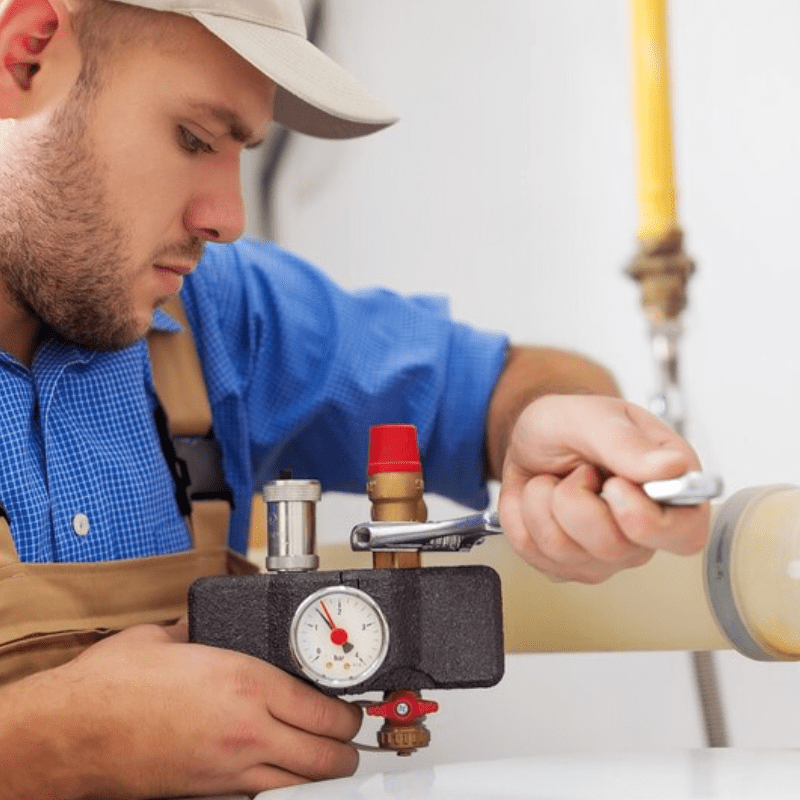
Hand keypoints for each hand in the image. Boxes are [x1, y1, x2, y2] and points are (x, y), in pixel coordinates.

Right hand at [0, 621, 361, 798]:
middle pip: (325, 757)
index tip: (351, 709)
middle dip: (347, 750)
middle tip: (350, 739)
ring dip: (321, 776)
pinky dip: (280, 790)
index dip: (348, 714)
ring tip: (327, 762)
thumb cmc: (113, 685)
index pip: (324, 709)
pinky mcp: (206, 794)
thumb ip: (196, 629)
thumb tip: (200, 624)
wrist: (70, 733)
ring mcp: (228, 770)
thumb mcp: (166, 637)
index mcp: (246, 683)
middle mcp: (247, 730)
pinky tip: (281, 777)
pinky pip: (261, 798)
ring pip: (299, 787)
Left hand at [498, 394, 709, 582]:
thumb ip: (627, 443)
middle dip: (575, 499)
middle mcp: (643, 530)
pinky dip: (521, 516)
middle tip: (578, 469)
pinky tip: (538, 498)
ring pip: (564, 551)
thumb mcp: (592, 417)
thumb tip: (673, 469)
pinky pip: (534, 553)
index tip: (615, 484)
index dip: (646, 520)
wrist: (532, 438)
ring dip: (542, 502)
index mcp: (669, 489)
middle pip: (613, 548)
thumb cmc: (570, 426)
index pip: (686, 535)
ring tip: (555, 479)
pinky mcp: (566, 564)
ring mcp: (604, 554)